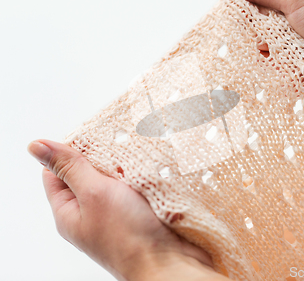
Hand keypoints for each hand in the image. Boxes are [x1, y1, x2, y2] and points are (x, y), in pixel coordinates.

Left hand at [28, 139, 228, 280]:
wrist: (170, 263)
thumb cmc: (130, 237)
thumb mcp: (94, 192)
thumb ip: (70, 167)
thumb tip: (37, 147)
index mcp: (70, 212)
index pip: (56, 172)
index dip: (69, 151)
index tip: (90, 137)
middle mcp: (92, 214)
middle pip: (88, 173)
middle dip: (103, 158)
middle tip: (118, 147)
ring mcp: (117, 214)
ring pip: (116, 179)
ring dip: (127, 168)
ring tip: (138, 162)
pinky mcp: (140, 214)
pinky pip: (137, 188)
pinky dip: (144, 178)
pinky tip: (153, 174)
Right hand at [220, 0, 303, 105]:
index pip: (253, 8)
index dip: (242, 21)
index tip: (236, 33)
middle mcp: (298, 22)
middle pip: (262, 39)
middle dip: (262, 49)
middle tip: (270, 53)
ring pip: (275, 62)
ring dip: (282, 67)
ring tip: (301, 63)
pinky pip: (292, 79)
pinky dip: (294, 81)